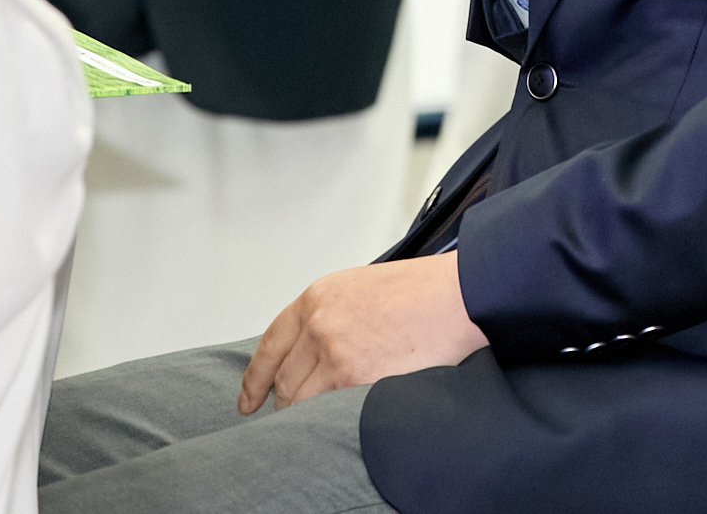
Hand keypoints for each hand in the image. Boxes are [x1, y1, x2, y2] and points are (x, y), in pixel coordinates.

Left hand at [239, 254, 487, 412]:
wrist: (458, 296)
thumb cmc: (423, 289)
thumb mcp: (362, 287)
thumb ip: (331, 313)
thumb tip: (314, 348)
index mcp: (318, 297)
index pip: (270, 346)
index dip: (254, 380)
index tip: (248, 400)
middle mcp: (318, 324)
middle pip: (283, 379)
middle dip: (284, 402)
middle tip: (290, 415)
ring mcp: (334, 353)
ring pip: (301, 399)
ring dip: (306, 414)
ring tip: (320, 419)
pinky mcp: (355, 378)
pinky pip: (327, 409)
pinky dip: (328, 418)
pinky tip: (338, 419)